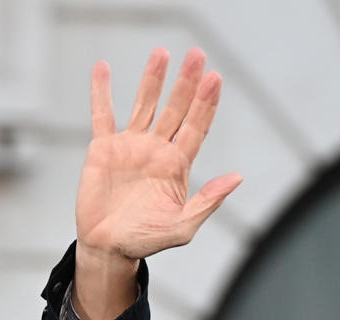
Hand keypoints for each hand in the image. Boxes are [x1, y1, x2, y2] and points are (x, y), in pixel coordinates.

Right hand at [72, 48, 241, 319]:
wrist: (109, 247)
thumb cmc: (147, 241)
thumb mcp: (183, 227)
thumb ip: (208, 201)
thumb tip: (237, 177)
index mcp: (178, 166)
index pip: (197, 127)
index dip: (206, 103)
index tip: (215, 78)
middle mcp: (157, 151)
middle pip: (176, 109)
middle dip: (187, 83)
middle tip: (197, 55)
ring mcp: (131, 146)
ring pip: (144, 104)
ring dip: (153, 79)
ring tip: (162, 53)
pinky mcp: (103, 149)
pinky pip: (102, 114)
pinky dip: (101, 92)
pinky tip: (102, 68)